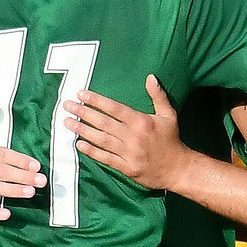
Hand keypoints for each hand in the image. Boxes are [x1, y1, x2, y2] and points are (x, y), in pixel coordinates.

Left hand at [63, 74, 189, 190]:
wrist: (178, 169)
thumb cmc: (171, 139)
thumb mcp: (169, 115)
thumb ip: (158, 96)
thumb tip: (150, 77)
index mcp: (141, 121)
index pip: (114, 108)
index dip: (96, 100)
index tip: (81, 94)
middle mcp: (133, 136)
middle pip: (104, 123)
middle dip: (83, 113)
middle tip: (67, 106)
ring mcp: (129, 153)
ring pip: (101, 140)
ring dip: (83, 130)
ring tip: (67, 123)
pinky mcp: (127, 168)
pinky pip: (106, 159)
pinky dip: (92, 152)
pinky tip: (79, 144)